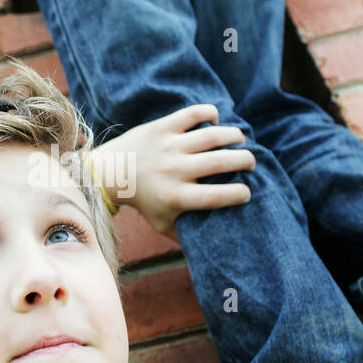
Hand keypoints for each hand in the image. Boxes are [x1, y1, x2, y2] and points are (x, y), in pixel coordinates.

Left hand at [92, 104, 254, 243]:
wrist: (112, 173)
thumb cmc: (143, 201)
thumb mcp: (162, 223)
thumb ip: (185, 235)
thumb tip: (211, 249)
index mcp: (176, 196)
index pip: (215, 196)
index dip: (238, 194)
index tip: (247, 192)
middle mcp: (174, 170)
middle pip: (220, 162)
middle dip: (244, 160)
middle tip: (250, 162)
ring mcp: (169, 146)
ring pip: (212, 135)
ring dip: (234, 136)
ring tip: (241, 139)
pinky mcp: (162, 127)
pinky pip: (193, 114)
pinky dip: (209, 113)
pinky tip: (215, 120)